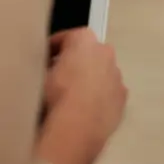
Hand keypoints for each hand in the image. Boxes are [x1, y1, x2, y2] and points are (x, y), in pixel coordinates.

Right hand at [36, 28, 127, 163]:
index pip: (65, 38)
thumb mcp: (41, 74)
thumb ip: (46, 66)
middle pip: (88, 54)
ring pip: (101, 73)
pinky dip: (99, 98)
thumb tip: (45, 71)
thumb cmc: (55, 93)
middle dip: (75, 62)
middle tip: (58, 77)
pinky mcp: (122, 97)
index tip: (44, 59)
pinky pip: (108, 93)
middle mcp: (105, 52)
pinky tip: (86, 111)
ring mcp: (117, 75)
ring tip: (72, 98)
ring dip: (90, 80)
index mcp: (84, 39)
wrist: (77, 125)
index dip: (52, 48)